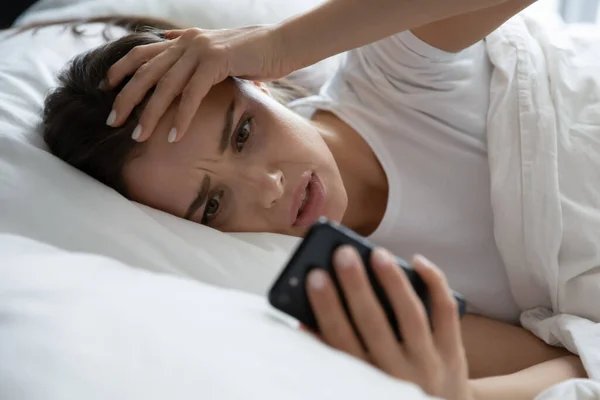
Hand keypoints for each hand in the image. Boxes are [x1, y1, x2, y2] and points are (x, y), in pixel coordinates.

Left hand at [105, 25, 290, 141]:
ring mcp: (200, 50)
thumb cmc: (254, 54)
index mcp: (184, 39)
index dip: (120, 69)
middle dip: (126, 97)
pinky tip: (174, 136)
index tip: (104, 88)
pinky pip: (192, 94)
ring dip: (149, 114)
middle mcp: (187, 41)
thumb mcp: (218, 53)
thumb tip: (177, 59)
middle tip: (112, 120)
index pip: (142, 52)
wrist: (282, 44)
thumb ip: (195, 57)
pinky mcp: (216, 62)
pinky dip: (182, 117)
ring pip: (165, 86)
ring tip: (138, 136)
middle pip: (146, 71)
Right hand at [306, 246, 472, 399]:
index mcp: (367, 380)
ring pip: (411, 315)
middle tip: (343, 254)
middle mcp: (397, 374)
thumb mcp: (359, 379)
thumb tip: (305, 319)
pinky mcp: (453, 353)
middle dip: (356, 286)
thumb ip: (332, 352)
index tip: (316, 277)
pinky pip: (445, 312)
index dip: (327, 307)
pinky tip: (417, 261)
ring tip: (378, 253)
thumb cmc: (387, 384)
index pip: (340, 340)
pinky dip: (434, 283)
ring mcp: (429, 363)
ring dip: (392, 281)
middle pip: (374, 324)